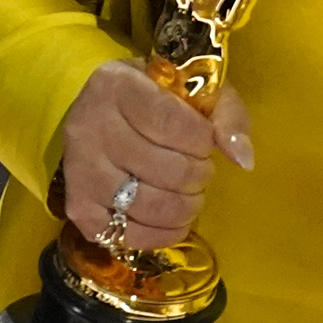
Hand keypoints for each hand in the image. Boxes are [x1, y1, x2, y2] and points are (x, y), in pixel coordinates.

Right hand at [56, 59, 253, 251]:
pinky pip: (128, 236)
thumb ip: (227, 116)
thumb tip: (243, 160)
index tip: (206, 141)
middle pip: (167, 170)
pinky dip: (162, 233)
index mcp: (116, 86)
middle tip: (200, 168)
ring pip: (150, 206)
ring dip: (186, 206)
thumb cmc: (157, 98)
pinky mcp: (78, 209)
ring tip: (190, 193)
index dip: (203, 140)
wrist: (104, 114)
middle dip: (199, 174)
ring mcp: (79, 172)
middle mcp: (89, 128)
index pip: (172, 124)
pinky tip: (173, 218)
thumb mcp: (195, 90)